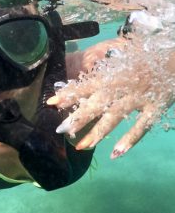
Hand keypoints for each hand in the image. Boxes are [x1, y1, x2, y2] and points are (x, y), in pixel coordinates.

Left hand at [48, 40, 173, 158]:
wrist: (174, 59)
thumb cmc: (143, 59)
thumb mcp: (121, 61)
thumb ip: (104, 72)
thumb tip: (85, 81)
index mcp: (112, 74)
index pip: (86, 85)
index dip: (69, 94)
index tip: (50, 102)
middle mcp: (121, 86)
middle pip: (97, 104)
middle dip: (78, 117)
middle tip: (60, 130)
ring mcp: (139, 97)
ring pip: (115, 117)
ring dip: (98, 133)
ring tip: (82, 146)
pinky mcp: (156, 107)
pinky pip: (142, 126)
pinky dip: (130, 140)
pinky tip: (116, 153)